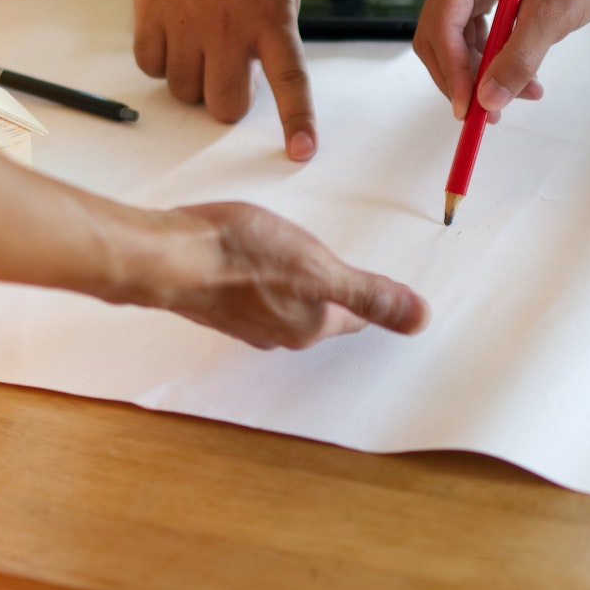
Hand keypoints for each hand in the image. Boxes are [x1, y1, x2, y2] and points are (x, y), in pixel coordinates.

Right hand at [129, 0, 318, 158]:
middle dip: (226, 99)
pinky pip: (150, 65)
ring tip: (197, 38)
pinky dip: (160, 57)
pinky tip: (169, 27)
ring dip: (191, 76)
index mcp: (273, 14)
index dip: (298, 123)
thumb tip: (264, 56)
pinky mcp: (147, 12)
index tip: (300, 154)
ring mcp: (186, 23)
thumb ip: (276, 17)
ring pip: (184, 91)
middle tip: (226, 69)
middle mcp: (229, 27)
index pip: (291, 82)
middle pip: (224, 106)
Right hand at [143, 201, 429, 348]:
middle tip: (351, 275)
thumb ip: (369, 294)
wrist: (168, 258)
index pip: (356, 316)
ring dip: (300, 288)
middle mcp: (279, 331)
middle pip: (321, 315)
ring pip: (287, 306)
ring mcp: (246, 320)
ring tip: (308, 266)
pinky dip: (266, 280)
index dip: (373, 299)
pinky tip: (259, 260)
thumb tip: (421, 319)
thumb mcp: (319, 268)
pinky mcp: (219, 302)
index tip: (387, 291)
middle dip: (336, 296)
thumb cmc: (240, 257)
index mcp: (311, 325)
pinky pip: (255, 295)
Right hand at [414, 0, 589, 121]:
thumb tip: (488, 101)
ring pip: (452, 37)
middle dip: (461, 77)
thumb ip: (518, 57)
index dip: (453, 72)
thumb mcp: (555, 11)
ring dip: (478, 71)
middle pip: (438, 34)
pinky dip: (490, 56)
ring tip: (520, 94)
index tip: (470, 111)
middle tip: (489, 114)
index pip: (442, 26)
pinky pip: (472, 29)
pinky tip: (521, 76)